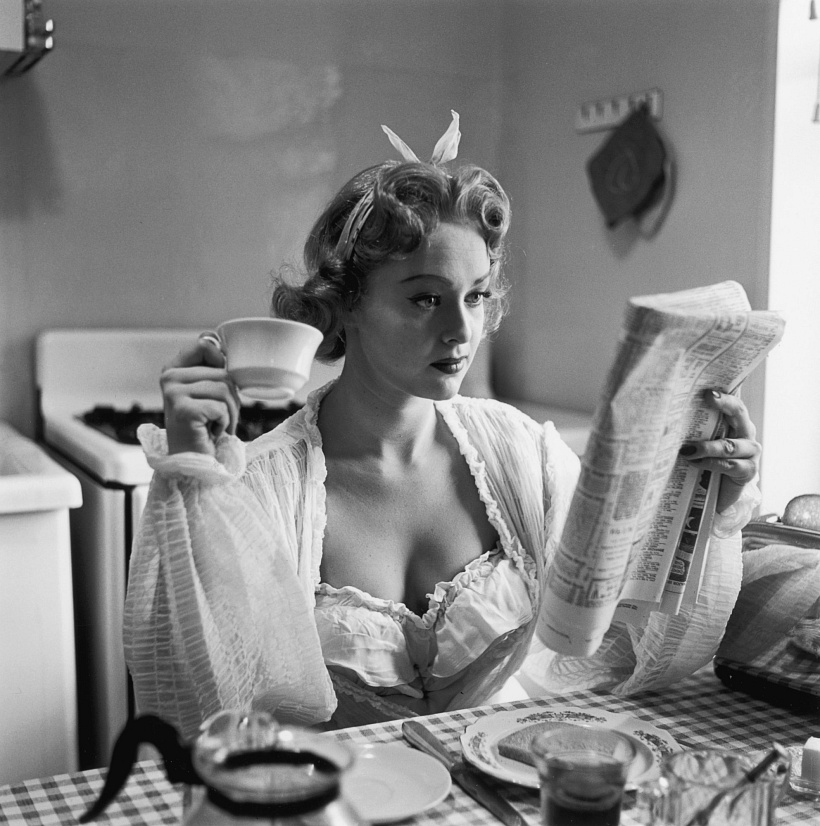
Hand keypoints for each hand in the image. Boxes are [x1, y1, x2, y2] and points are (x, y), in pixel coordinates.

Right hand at [160, 334, 241, 455]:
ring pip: (224, 390)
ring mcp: (173, 392)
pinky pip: (221, 408)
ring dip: (230, 413)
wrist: (193, 462)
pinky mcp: (183, 409)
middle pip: (223, 373)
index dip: (223, 363)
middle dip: (232, 399)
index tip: (222, 385)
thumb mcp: (208, 392)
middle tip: (219, 417)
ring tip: (215, 425)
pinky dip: (224, 424)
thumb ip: (211, 368)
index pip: (205, 344)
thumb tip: (218, 342)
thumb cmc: (205, 426)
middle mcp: (169, 377)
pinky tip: (210, 432)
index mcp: (173, 368)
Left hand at [678, 390, 760, 513]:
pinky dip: (710, 463)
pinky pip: (728, 465)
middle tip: (707, 398)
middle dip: (724, 404)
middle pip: (739, 413)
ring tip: (687, 450)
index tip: (707, 391)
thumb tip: (670, 418)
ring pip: (729, 445)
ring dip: (706, 447)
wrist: (718, 495)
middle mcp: (746, 433)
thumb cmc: (706, 464)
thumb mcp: (702, 443)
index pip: (733, 404)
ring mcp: (750, 452)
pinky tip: (694, 463)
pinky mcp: (748, 471)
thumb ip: (695, 431)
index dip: (723, 396)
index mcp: (736, 423)